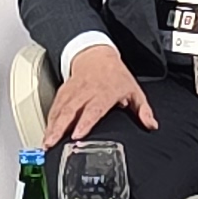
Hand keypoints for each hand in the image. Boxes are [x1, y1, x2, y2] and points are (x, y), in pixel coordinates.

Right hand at [42, 46, 156, 141]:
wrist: (96, 55)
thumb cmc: (115, 75)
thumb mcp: (133, 90)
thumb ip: (143, 109)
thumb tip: (151, 124)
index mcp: (104, 93)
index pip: (93, 109)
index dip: (84, 122)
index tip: (77, 135)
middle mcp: (86, 92)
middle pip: (70, 110)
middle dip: (60, 127)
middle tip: (52, 142)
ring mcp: (73, 92)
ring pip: (59, 109)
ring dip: (52, 126)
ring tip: (46, 142)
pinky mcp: (63, 92)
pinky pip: (54, 106)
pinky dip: (49, 119)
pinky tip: (46, 132)